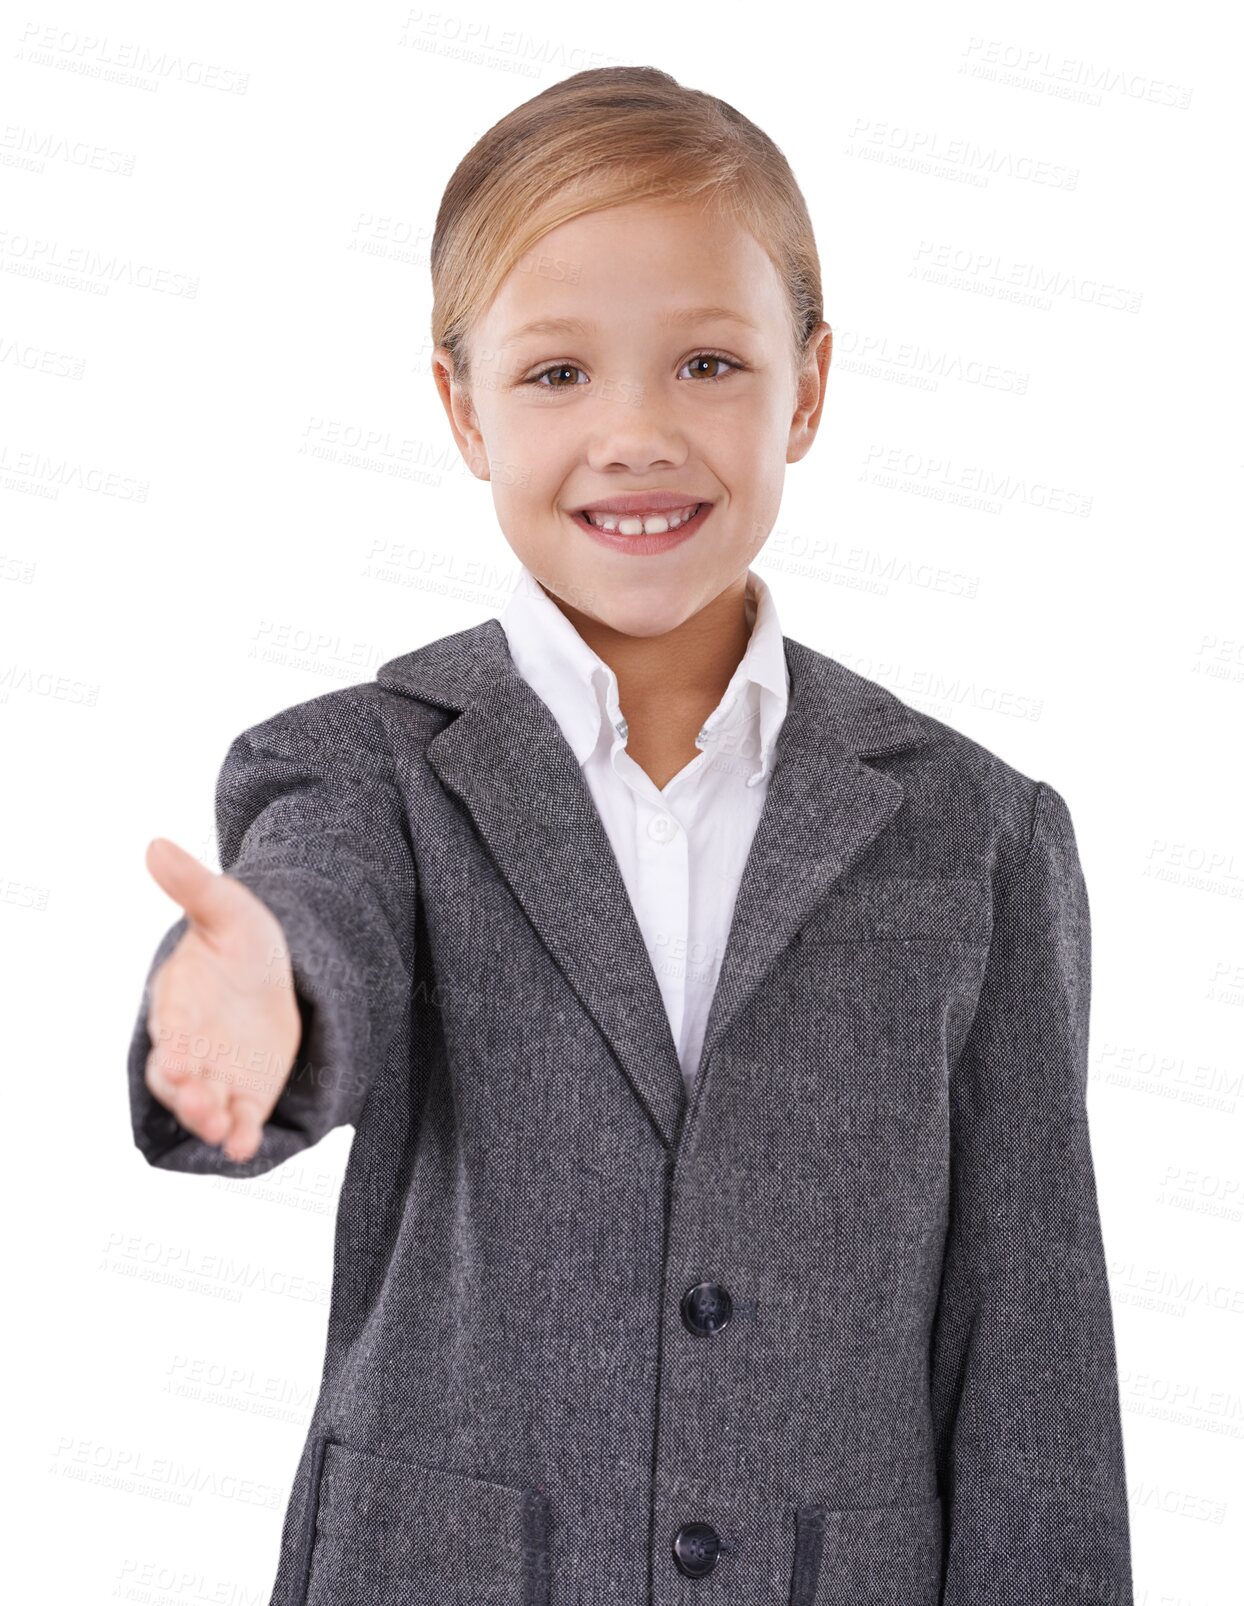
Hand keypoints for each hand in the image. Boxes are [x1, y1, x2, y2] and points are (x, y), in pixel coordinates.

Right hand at [143, 837, 302, 1162]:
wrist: (281, 967)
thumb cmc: (242, 938)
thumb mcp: (228, 908)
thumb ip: (193, 886)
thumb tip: (155, 843)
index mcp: (178, 1006)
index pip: (170, 1033)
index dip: (173, 1050)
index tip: (180, 1060)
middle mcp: (192, 1048)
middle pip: (181, 1080)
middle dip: (189, 1095)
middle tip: (202, 1106)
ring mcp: (220, 1074)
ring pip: (207, 1106)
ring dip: (211, 1121)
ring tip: (224, 1132)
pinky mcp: (249, 1092)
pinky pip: (241, 1119)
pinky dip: (240, 1136)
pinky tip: (247, 1148)